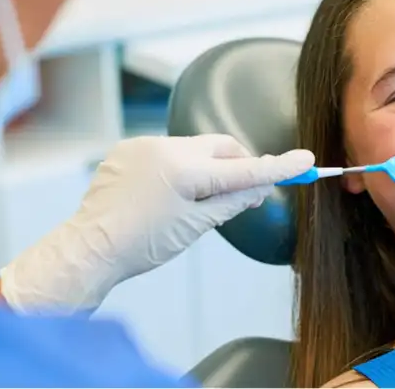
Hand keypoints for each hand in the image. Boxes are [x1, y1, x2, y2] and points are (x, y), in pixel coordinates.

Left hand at [0, 134, 313, 313]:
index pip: (243, 168)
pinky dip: (177, 167)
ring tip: (194, 201)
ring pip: (194, 148)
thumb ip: (232, 201)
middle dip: (237, 164)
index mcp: (184, 170)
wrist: (90, 248)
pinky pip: (166, 151)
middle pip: (221, 147)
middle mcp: (164, 149)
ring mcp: (143, 145)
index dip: (277, 166)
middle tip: (246, 193)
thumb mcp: (194, 227)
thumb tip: (259, 186)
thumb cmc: (141, 245)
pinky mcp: (127, 149)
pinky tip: (165, 195)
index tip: (304, 159)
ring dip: (205, 167)